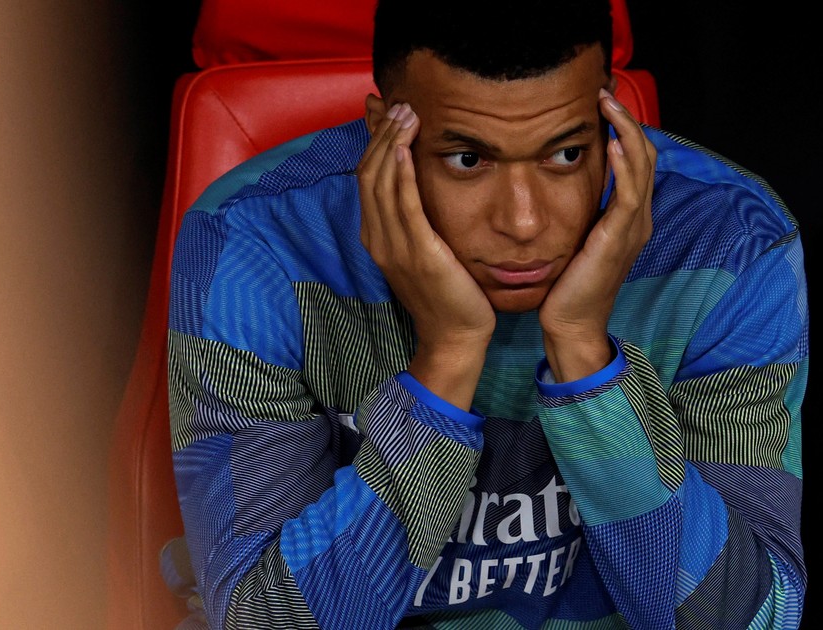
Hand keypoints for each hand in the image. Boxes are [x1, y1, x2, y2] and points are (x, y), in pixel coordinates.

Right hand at [357, 102, 494, 408]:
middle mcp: (378, 239)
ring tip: (405, 114)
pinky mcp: (419, 254)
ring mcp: (395, 247)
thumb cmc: (448, 294)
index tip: (384, 110)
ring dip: (391, 144)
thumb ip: (418, 219)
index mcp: (377, 236)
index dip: (373, 141)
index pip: (366, 177)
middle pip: (369, 173)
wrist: (455, 338)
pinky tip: (404, 151)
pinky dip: (400, 176)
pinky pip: (403, 208)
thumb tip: (421, 187)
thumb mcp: (426, 249)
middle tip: (399, 102)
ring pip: (381, 183)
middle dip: (382, 134)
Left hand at [539, 89, 656, 381]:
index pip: (635, 158)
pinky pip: (629, 192)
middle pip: (645, 153)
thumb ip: (574, 208)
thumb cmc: (566, 285)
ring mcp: (632, 227)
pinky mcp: (620, 237)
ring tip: (609, 101)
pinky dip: (625, 163)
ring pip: (642, 165)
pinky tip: (614, 142)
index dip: (623, 125)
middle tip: (605, 88)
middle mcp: (637, 217)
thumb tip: (551, 176)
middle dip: (627, 117)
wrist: (570, 324)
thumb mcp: (572, 236)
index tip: (601, 98)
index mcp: (627, 216)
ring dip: (627, 129)